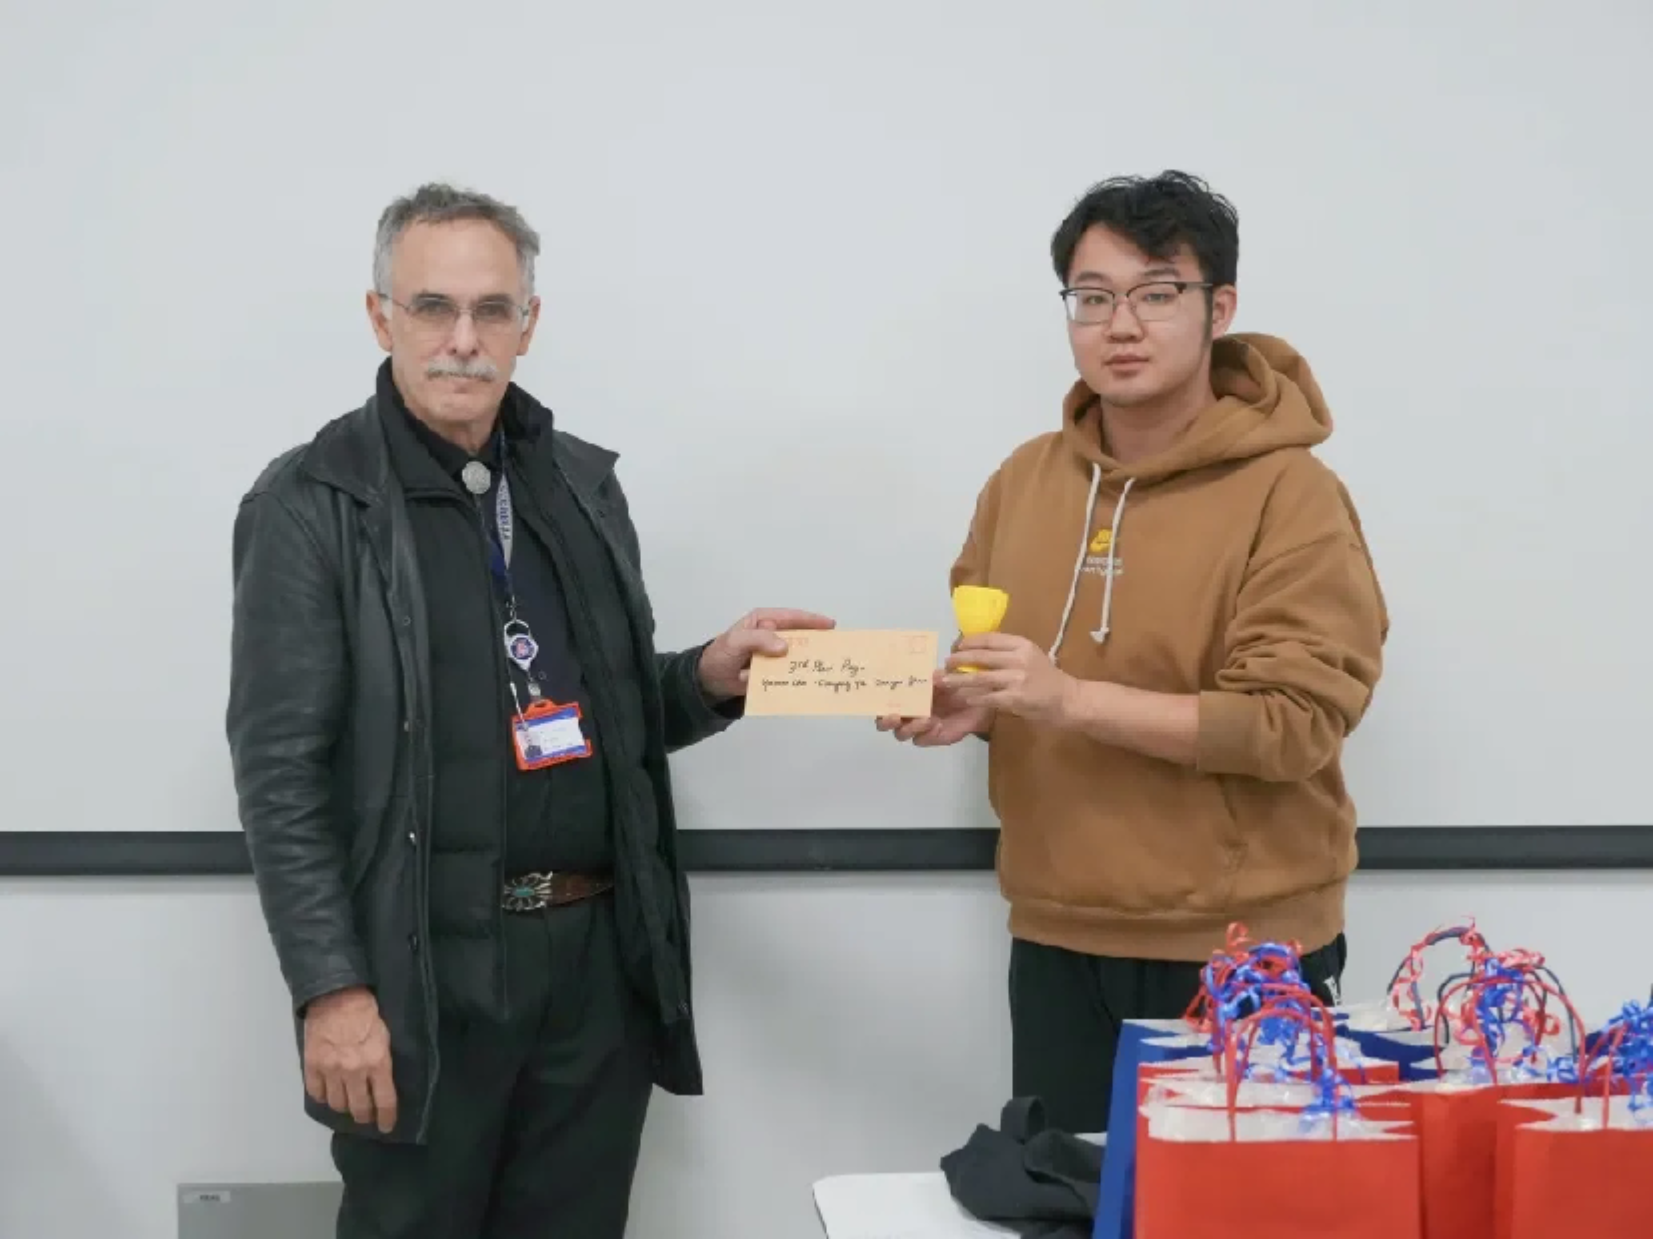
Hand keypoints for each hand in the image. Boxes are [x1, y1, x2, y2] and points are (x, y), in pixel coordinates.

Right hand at [302, 985, 396, 1133]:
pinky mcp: (312, 1065)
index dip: (386, 1118)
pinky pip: (316, 1092)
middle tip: (366, 1117)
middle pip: (359, 1108)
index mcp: (378, 1063)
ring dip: (344, 1107)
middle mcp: (355, 1071)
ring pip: (337, 1104)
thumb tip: (384, 1083)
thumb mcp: (386, 1036)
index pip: (385, 1101)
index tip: (386, 1126)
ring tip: (348, 1103)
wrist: (337, 996)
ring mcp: (331, 1070)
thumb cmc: (368, 1012)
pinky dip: (322, 1096)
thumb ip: (383, 1062)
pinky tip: (328, 1092)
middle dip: (364, 1116)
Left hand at [696, 607, 836, 700]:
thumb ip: (758, 640)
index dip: (811, 621)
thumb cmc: (722, 654)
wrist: (709, 680)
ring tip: (827, 667)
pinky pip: (788, 672)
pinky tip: (810, 682)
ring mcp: (774, 655)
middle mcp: (772, 635)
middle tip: (835, 648)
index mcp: (764, 621)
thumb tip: (785, 647)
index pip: (791, 618)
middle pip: (799, 637)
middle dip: (816, 642)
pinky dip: (798, 677)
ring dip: (809, 661)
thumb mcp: (737, 642)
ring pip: (796, 656)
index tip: (830, 625)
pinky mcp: (773, 672)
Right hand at [875, 669, 991, 746]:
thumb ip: (934, 677)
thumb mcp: (944, 678)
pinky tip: (938, 725)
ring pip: (901, 734)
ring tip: (926, 719)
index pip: (882, 702)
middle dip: (885, 721)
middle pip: (885, 723)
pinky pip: (921, 740)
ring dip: (910, 727)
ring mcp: (916, 728)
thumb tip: (930, 676)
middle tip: (894, 716)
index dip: (877, 703)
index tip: (880, 698)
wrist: (975, 702)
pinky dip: (927, 733)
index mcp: (903, 697)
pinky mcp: (929, 738)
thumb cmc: (954, 686)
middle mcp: (905, 714)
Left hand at [939, 633, 1075, 725]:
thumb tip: (975, 650)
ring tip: (944, 681)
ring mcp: (1017, 678)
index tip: (956, 646)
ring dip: (959, 679)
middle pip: (981, 656)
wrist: (1067, 699)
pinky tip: (964, 698)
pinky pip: (987, 696)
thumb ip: (1007, 652)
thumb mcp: (1029, 656)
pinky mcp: (1015, 697)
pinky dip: (973, 697)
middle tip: (945, 664)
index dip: (969, 642)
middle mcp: (1019, 658)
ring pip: (980, 676)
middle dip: (959, 659)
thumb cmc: (1046, 678)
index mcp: (1022, 644)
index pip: (989, 638)